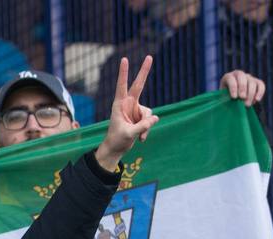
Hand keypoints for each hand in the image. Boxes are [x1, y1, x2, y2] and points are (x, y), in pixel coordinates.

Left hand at [96, 56, 157, 171]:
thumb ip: (142, 126)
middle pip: (138, 85)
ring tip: (139, 136)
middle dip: (144, 71)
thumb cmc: (117, 140)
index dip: (123, 73)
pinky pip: (150, 120)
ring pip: (149, 112)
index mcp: (119, 105)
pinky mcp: (141, 117)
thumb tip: (156, 118)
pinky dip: (147, 130)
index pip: (122, 86)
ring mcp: (135, 110)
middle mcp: (128, 104)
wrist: (116, 149)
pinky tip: (141, 139)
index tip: (124, 60)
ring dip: (146, 125)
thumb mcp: (129, 134)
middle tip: (149, 56)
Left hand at [219, 69, 264, 106]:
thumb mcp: (223, 99)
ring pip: (252, 82)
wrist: (234, 101)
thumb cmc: (225, 100)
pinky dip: (260, 92)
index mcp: (228, 77)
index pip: (231, 79)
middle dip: (242, 88)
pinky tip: (257, 100)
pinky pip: (261, 85)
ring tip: (247, 104)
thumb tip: (232, 102)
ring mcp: (249, 77)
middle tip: (242, 98)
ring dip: (250, 94)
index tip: (234, 97)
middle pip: (242, 77)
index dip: (233, 87)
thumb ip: (225, 99)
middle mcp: (239, 75)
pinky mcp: (257, 82)